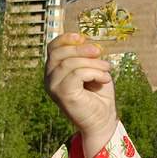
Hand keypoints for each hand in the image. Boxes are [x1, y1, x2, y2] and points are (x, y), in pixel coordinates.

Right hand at [44, 33, 117, 157]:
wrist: (103, 120)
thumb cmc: (99, 94)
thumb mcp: (94, 69)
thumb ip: (87, 56)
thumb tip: (86, 41)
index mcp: (55, 69)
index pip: (53, 48)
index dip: (66, 39)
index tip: (83, 37)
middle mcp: (49, 78)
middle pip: (58, 53)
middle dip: (80, 49)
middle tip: (99, 52)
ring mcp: (53, 87)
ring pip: (68, 64)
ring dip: (91, 63)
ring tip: (106, 69)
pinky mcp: (62, 95)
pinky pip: (76, 75)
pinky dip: (93, 73)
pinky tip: (104, 79)